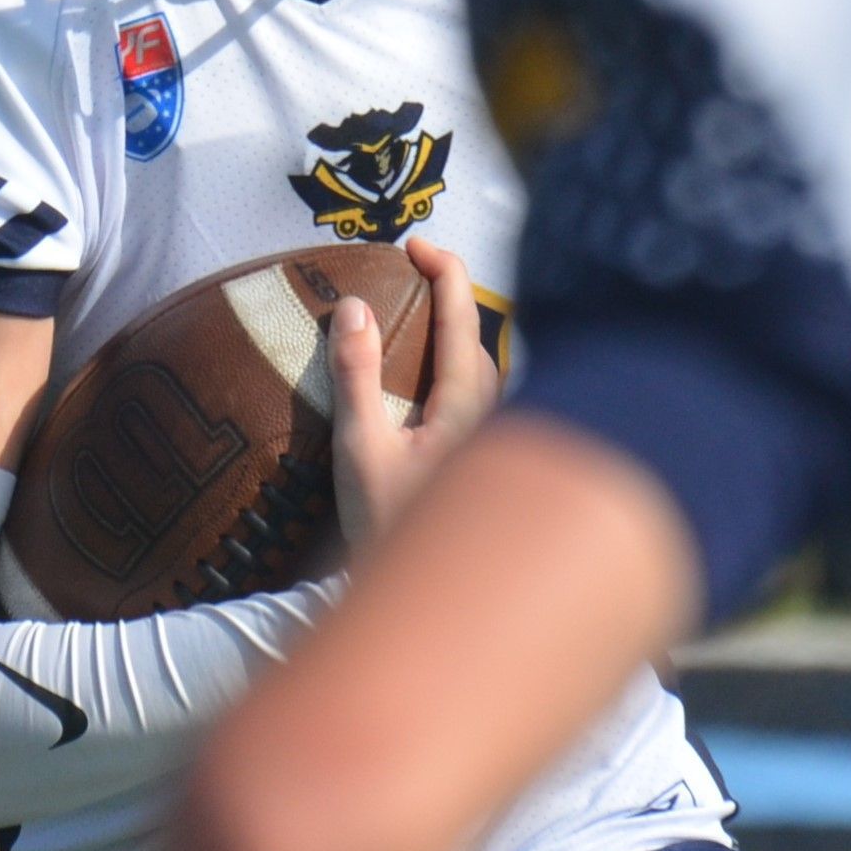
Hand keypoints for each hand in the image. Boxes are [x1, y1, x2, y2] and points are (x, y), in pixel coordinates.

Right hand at [328, 237, 498, 547]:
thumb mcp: (361, 451)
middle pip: (479, 335)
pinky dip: (453, 365)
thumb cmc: (394, 530)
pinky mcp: (484, 461)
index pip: (463, 313)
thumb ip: (356, 376)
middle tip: (411, 269)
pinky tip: (424, 384)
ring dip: (452, 333)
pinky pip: (476, 394)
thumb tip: (356, 307)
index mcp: (469, 402)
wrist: (435, 607)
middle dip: (449, 293)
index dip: (442, 267)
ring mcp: (494, 438)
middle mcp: (495, 414)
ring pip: (482, 368)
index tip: (412, 243)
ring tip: (415, 316)